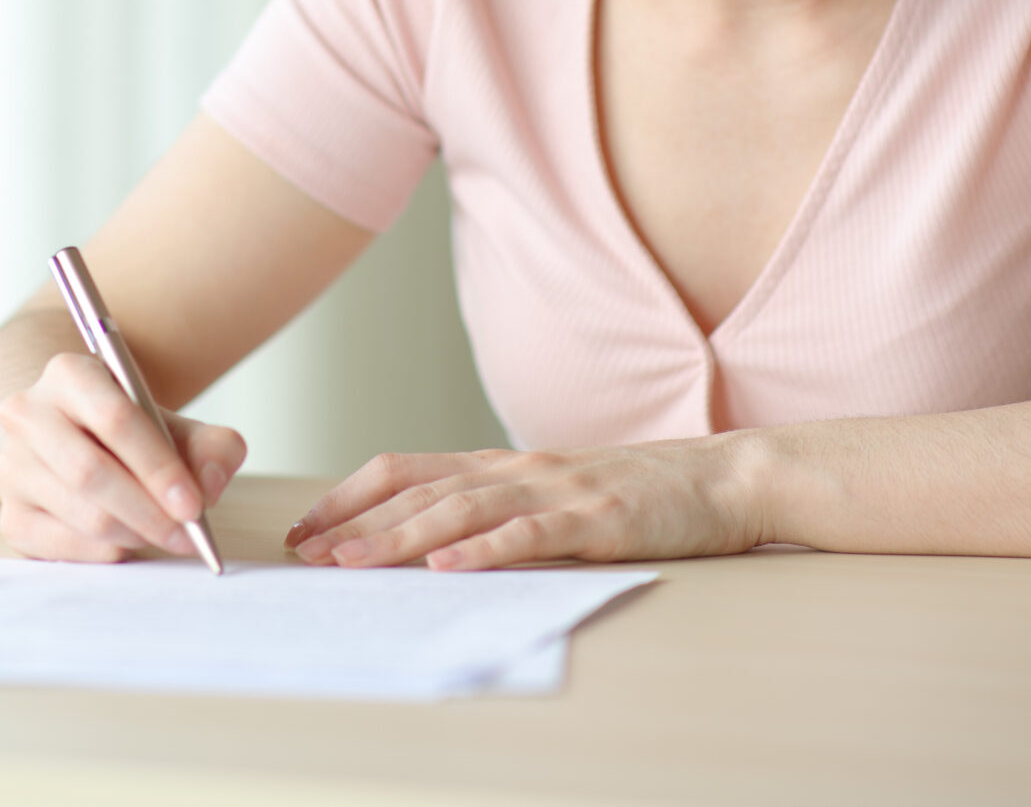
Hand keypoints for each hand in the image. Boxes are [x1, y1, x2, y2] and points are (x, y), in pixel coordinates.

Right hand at [0, 349, 247, 562]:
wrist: (77, 444)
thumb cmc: (133, 436)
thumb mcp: (178, 427)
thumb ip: (212, 447)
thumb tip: (209, 483)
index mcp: (70, 374)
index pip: (115, 419)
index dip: (157, 466)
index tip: (194, 505)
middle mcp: (27, 414)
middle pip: (90, 472)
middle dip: (148, 510)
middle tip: (187, 534)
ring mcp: (12, 467)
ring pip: (81, 513)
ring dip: (135, 533)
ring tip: (166, 535)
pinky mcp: (11, 516)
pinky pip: (65, 547)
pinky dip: (108, 551)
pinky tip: (129, 540)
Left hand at [283, 439, 764, 570]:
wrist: (724, 478)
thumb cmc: (637, 493)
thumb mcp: (553, 493)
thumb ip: (498, 506)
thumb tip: (431, 540)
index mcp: (503, 464)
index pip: (407, 470)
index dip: (351, 496)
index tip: (306, 529)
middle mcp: (519, 469)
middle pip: (421, 491)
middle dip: (357, 523)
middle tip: (306, 554)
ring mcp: (557, 489)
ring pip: (464, 510)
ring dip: (402, 539)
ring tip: (355, 562)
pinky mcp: (597, 517)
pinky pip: (532, 533)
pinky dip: (486, 549)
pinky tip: (451, 566)